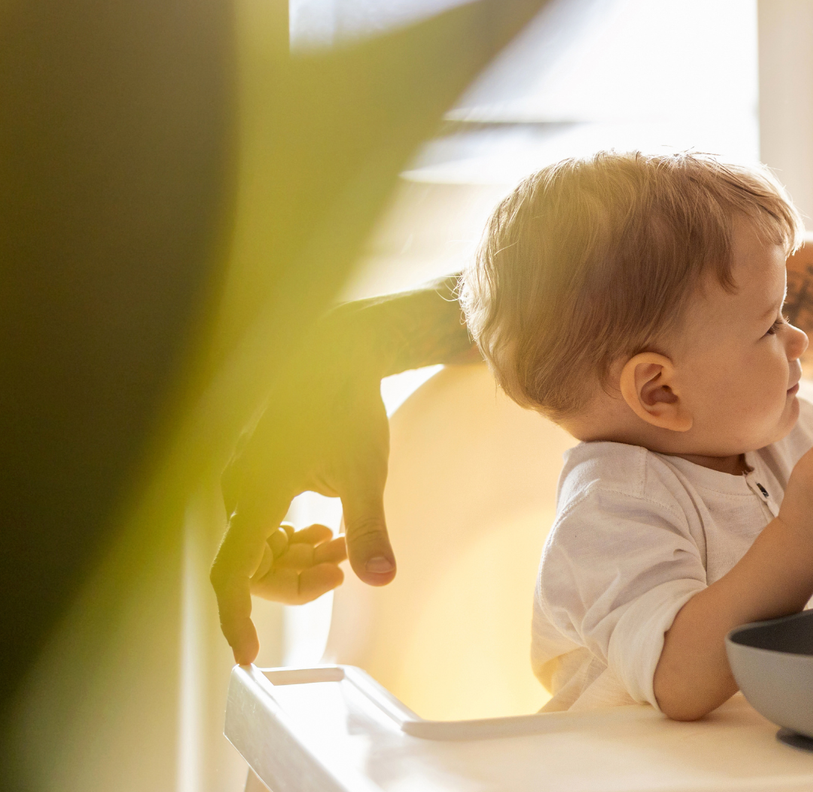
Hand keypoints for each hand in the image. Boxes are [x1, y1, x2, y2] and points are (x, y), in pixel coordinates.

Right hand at [211, 314, 397, 664]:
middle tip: (342, 570)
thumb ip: (370, 529)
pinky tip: (328, 533)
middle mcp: (237, 489)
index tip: (247, 655)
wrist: (341, 356)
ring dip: (298, 559)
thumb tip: (381, 578)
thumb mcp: (365, 472)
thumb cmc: (348, 408)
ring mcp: (243, 481)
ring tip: (342, 547)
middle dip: (296, 579)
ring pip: (260, 547)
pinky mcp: (257, 474)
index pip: (232, 573)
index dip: (235, 617)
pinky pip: (264, 525)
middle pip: (252, 566)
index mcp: (255, 492)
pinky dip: (295, 539)